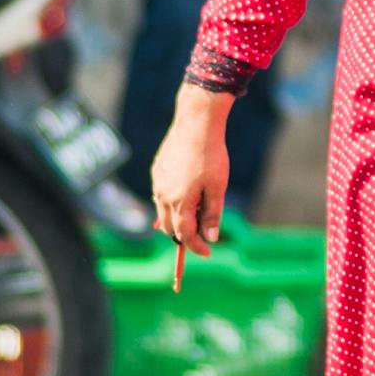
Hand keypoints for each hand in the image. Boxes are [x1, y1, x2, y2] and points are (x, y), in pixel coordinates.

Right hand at [152, 85, 233, 253]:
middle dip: (184, 236)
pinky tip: (187, 194)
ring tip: (197, 213)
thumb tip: (210, 237)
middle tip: (202, 235)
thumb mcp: (217, 187)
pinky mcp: (157, 171)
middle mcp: (163, 195)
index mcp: (179, 201)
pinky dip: (172, 203)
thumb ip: (212, 214)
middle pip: (169, 227)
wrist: (196, 123)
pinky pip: (161, 195)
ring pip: (163, 212)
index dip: (196, 247)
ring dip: (177, 219)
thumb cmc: (211, 155)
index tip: (208, 252)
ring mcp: (157, 182)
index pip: (184, 235)